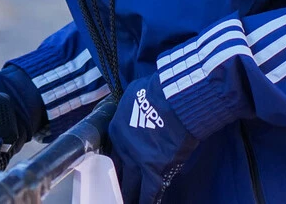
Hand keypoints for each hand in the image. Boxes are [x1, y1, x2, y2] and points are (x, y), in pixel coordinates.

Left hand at [108, 75, 197, 203]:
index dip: (115, 167)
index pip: (112, 156)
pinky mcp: (155, 169)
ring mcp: (138, 161)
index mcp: (116, 131)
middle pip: (118, 174)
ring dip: (131, 196)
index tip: (118, 174)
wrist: (172, 99)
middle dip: (119, 186)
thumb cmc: (155, 92)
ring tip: (130, 201)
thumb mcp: (132, 96)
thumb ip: (129, 109)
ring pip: (131, 186)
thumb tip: (134, 108)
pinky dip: (148, 200)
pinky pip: (150, 191)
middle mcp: (124, 149)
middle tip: (118, 194)